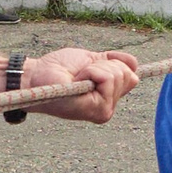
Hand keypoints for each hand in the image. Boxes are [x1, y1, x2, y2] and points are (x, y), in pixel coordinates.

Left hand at [25, 46, 140, 124]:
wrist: (37, 76)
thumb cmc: (59, 70)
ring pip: (116, 74)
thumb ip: (113, 62)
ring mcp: (104, 111)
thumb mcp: (92, 61)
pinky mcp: (97, 110)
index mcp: (109, 98)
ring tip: (77, 79)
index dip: (111, 63)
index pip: (131, 74)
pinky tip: (76, 81)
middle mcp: (109, 108)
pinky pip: (106, 78)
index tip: (88, 69)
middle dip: (102, 65)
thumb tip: (134, 63)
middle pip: (126, 74)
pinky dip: (90, 71)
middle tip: (80, 75)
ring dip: (93, 68)